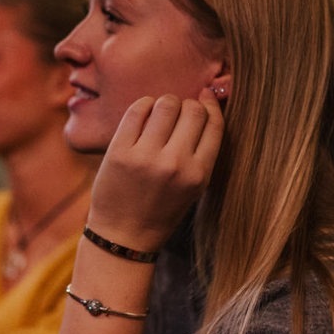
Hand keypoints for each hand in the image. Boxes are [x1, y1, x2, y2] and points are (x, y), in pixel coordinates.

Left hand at [87, 87, 223, 250]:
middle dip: (188, 104)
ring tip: (160, 113)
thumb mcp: (193, 188)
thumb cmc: (161, 209)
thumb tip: (205, 103)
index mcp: (198, 174)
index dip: (211, 105)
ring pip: (166, 104)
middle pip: (192, 110)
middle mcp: (175, 164)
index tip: (205, 97)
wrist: (124, 236)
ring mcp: (146, 157)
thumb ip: (201, 152)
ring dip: (166, 102)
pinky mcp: (120, 152)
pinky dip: (144, 105)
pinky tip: (144, 113)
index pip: (214, 124)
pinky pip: (137, 110)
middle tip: (178, 113)